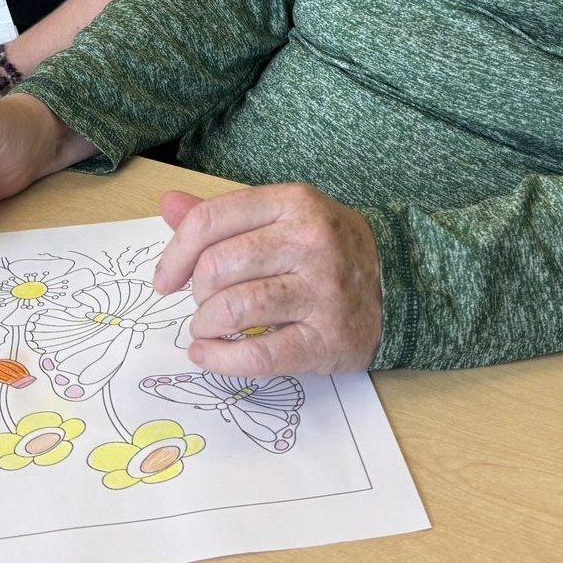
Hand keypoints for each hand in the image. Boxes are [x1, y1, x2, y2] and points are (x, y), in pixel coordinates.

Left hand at [153, 185, 382, 375]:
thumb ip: (225, 214)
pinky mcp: (326, 338)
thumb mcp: (284, 216)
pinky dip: (220, 360)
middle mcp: (309, 241)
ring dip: (204, 326)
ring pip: (233, 310)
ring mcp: (321, 291)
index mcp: (293, 202)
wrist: (397, 286)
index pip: (210, 221)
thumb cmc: (327, 250)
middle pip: (217, 267)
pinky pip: (258, 354)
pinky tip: (208, 356)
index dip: (175, 254)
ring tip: (208, 330)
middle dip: (196, 294)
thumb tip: (168, 205)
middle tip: (204, 304)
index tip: (165, 280)